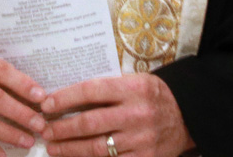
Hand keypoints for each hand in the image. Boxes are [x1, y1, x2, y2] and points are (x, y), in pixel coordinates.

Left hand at [42, 73, 193, 156]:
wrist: (188, 116)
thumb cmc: (152, 97)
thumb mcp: (134, 83)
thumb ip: (106, 90)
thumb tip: (66, 99)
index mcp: (133, 88)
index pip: (91, 91)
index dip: (65, 98)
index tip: (46, 105)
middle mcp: (137, 113)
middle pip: (90, 122)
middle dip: (62, 128)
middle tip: (45, 131)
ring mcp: (141, 139)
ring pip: (97, 147)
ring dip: (70, 149)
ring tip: (54, 148)